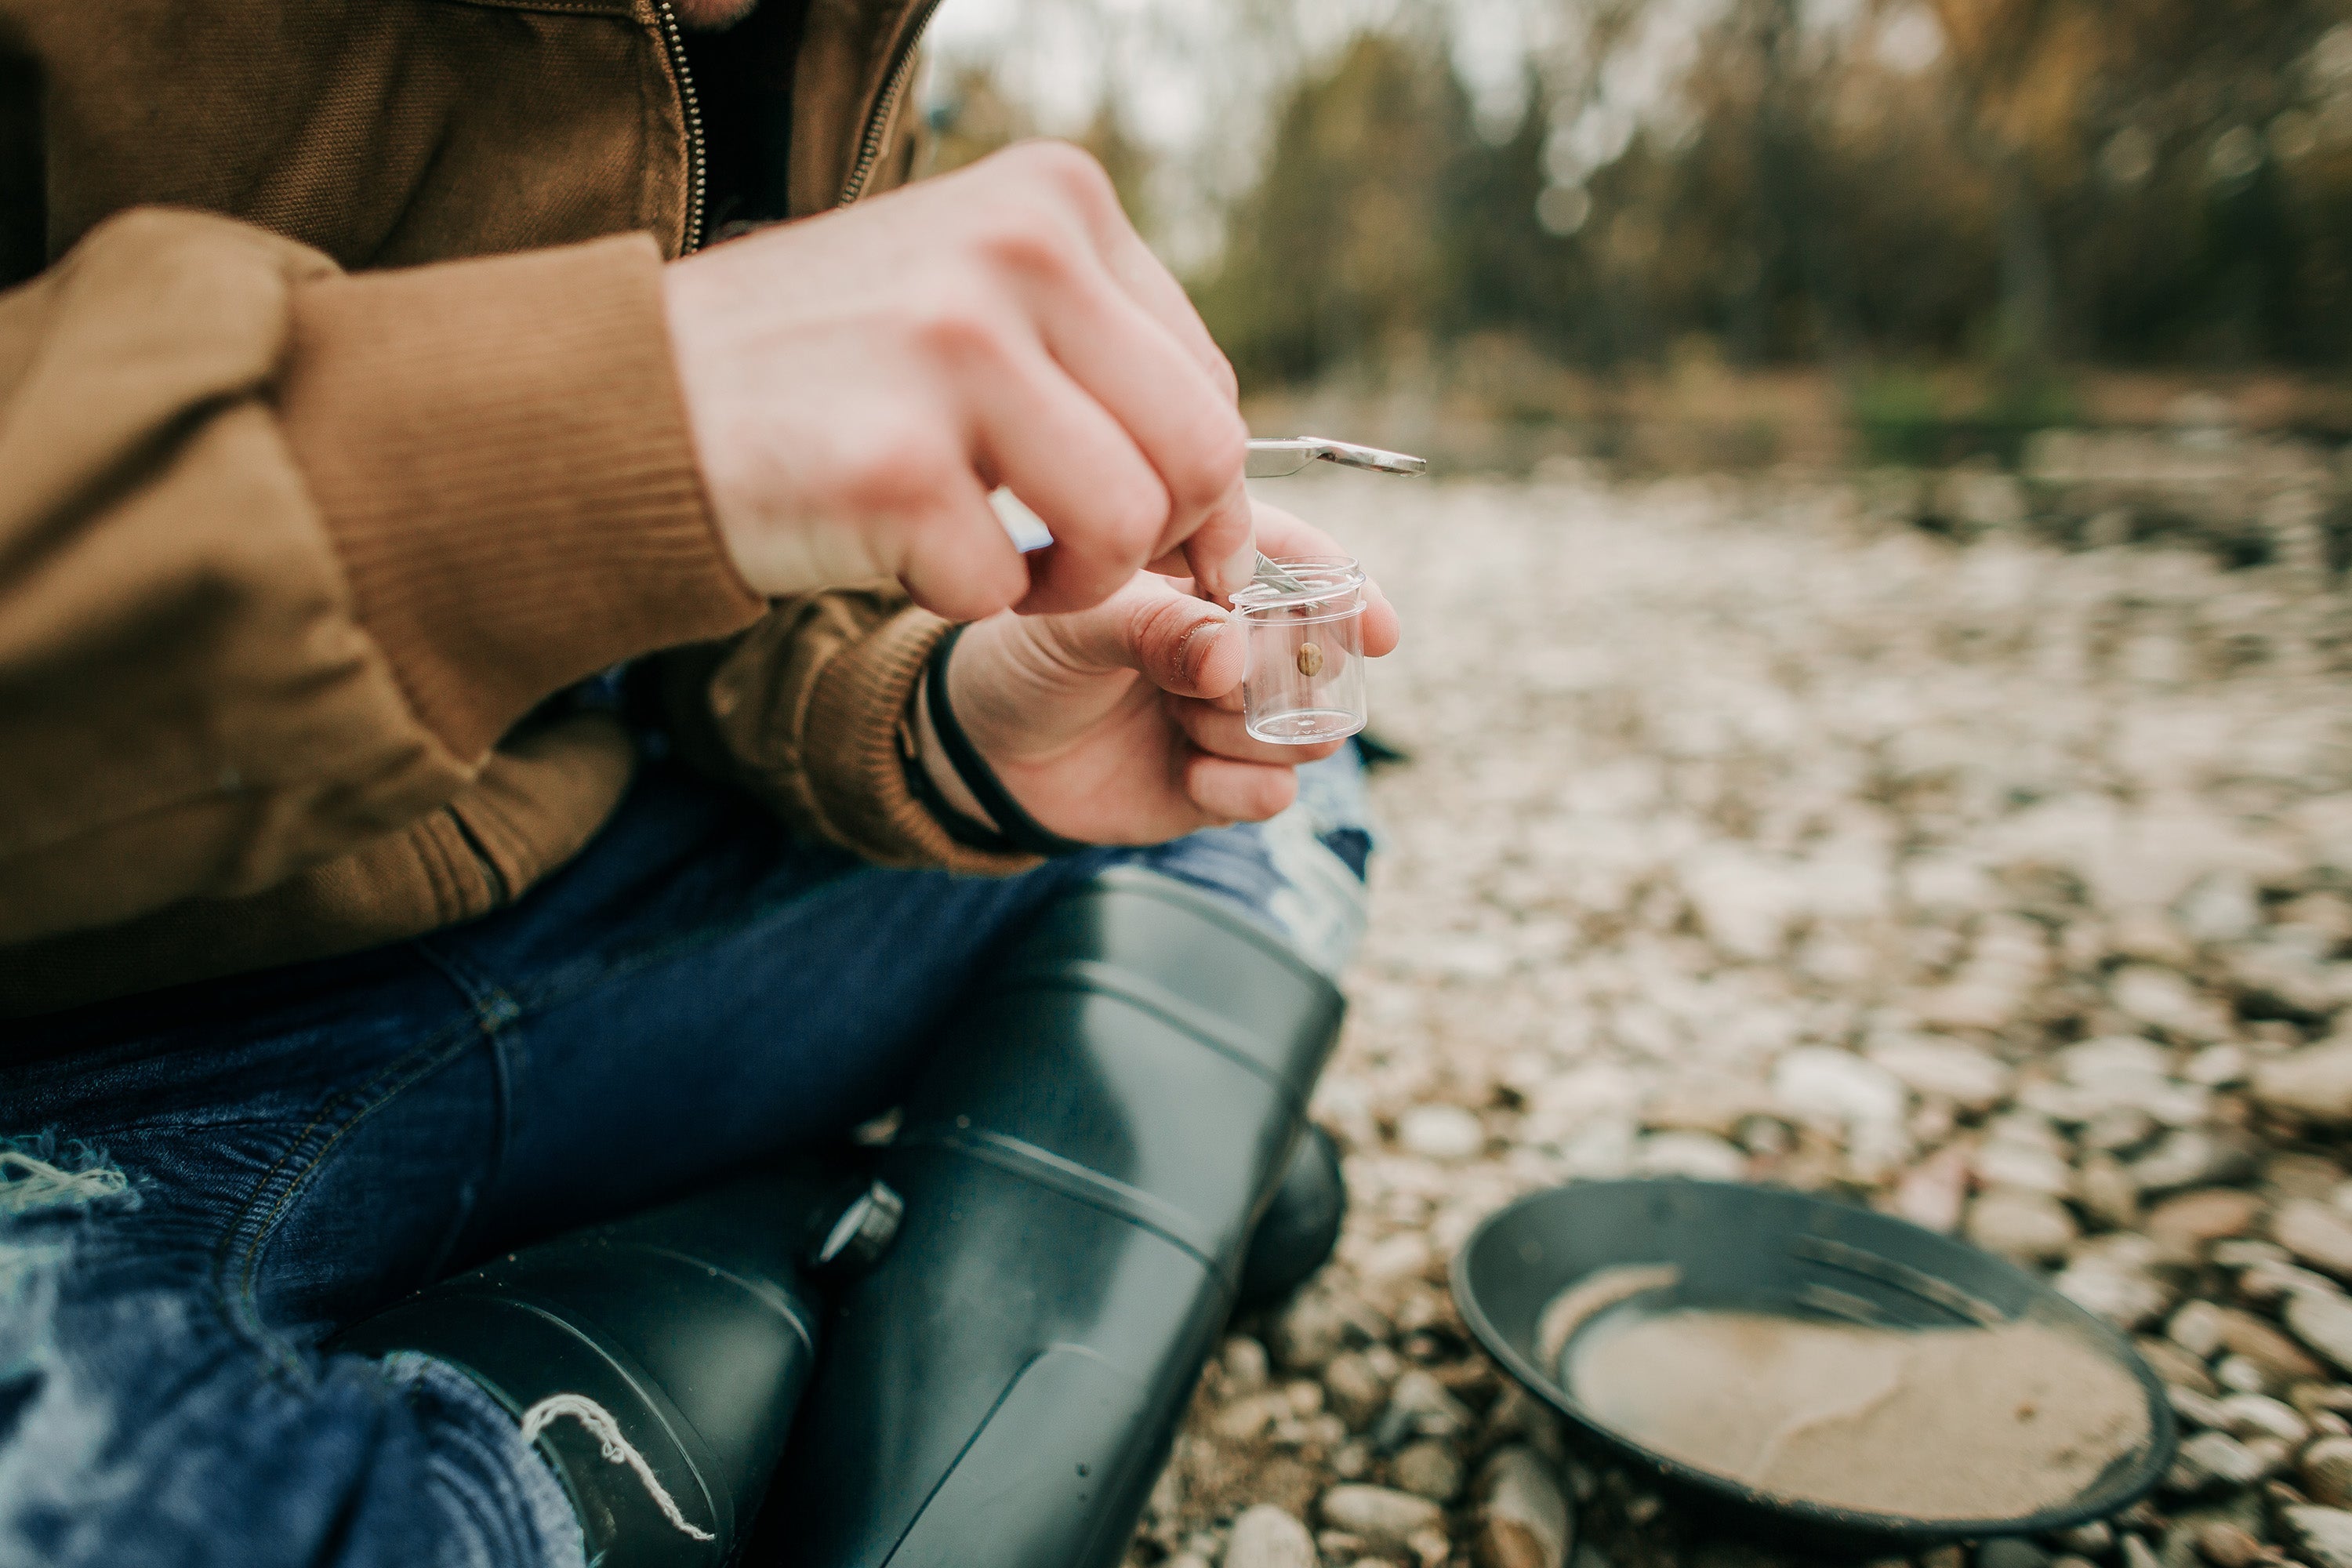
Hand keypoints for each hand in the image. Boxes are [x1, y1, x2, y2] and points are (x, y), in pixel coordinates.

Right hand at [662, 141, 1256, 619]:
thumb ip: (1093, 347)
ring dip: (1074, 583)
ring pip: (1127, 525)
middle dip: (1159, 543)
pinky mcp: (892, 463)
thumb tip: (1226, 474)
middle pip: (1200, 454)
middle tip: (1082, 565)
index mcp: (1055, 199)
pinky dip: (962, 600)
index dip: (1192, 486)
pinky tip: (902, 553)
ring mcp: (951, 350)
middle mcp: (1016, 250)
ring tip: (1001, 566)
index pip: (1207, 376)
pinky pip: (1003, 585)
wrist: (624, 403)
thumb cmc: (818, 370)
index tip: (1144, 529)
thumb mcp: (968, 291)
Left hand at [915, 501, 1401, 844]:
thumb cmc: (1024, 657)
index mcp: (1209, 569)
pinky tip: (1187, 772)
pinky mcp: (1226, 782)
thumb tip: (1238, 655)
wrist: (982, 754)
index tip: (1372, 630)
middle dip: (1282, 674)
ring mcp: (1238, 712)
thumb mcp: (1077, 625)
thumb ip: (1156, 629)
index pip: (1306, 566)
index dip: (1348, 594)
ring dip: (1249, 729)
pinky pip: (1274, 792)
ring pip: (1310, 730)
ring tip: (1178, 719)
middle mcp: (1240, 639)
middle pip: (1323, 656)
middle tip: (1214, 682)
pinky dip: (1237, 787)